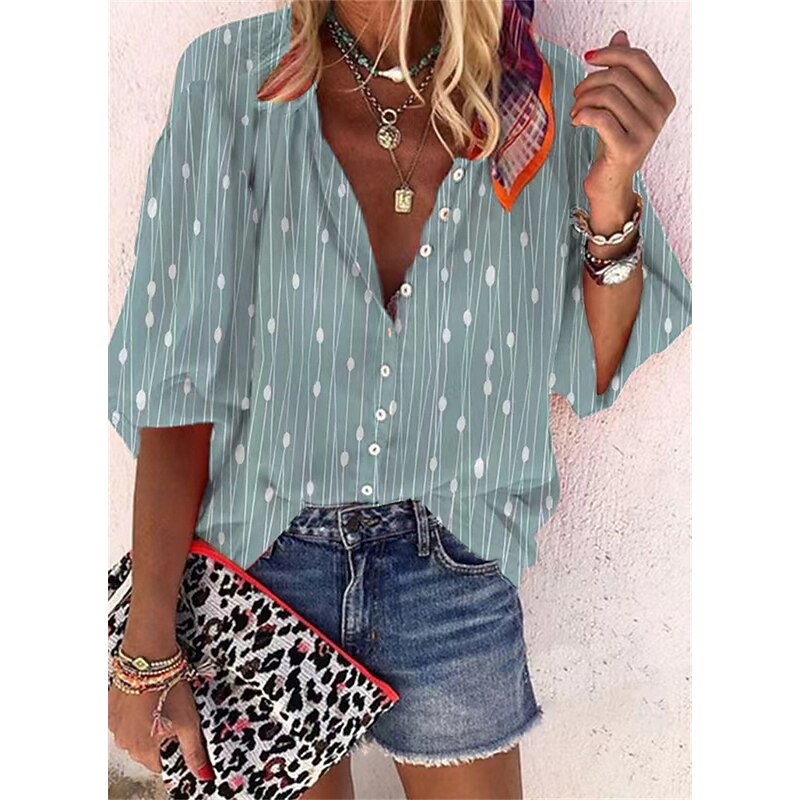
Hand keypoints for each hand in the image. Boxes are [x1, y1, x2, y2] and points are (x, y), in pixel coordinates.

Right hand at [108, 676, 213, 781]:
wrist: (150, 659)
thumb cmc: (170, 688)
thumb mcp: (189, 722)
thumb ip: (193, 752)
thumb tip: (203, 775)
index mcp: (143, 749)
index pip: (160, 764)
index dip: (173, 749)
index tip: (178, 732)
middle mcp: (124, 742)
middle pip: (145, 749)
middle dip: (159, 736)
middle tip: (171, 713)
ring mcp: (114, 725)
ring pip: (133, 733)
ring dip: (145, 724)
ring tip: (159, 703)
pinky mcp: (110, 708)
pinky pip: (123, 718)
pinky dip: (133, 713)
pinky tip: (146, 698)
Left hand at [570, 30, 676, 200]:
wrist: (611, 181)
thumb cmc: (614, 140)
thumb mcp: (621, 102)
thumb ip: (624, 70)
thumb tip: (620, 36)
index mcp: (664, 97)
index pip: (638, 60)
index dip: (610, 53)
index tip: (588, 58)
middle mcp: (660, 114)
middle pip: (619, 76)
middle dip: (591, 80)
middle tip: (577, 94)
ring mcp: (646, 132)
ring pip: (607, 96)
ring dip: (583, 100)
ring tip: (576, 110)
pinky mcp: (627, 149)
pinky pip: (600, 118)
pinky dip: (582, 114)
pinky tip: (576, 120)